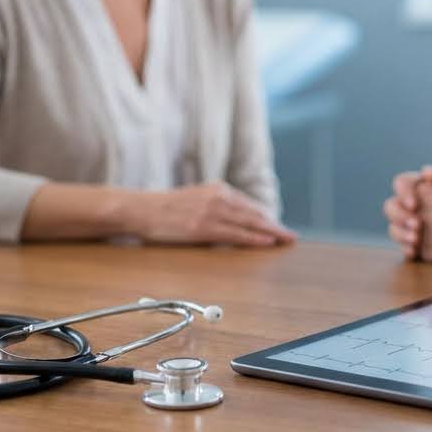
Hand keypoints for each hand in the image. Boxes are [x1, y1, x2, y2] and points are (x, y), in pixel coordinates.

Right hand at [133, 182, 296, 246]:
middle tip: (291, 236)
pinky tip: (266, 242)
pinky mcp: (203, 227)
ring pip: (249, 223)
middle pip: (254, 213)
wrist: (140, 208)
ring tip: (285, 240)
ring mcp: (211, 211)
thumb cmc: (164, 208)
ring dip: (270, 232)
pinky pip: (235, 234)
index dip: (266, 218)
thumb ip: (214, 207)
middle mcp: (218, 196)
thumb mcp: (194, 200)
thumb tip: (233, 223)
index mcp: (217, 189)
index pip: (248, 205)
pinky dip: (253, 238)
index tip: (278, 227)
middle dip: (274, 226)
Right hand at [384, 162, 431, 260]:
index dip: (403, 192)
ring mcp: (420, 227)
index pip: (402, 182)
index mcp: (429, 187)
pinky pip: (405, 247)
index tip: (415, 204)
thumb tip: (426, 172)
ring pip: (394, 227)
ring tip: (416, 240)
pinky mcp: (425, 248)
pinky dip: (404, 249)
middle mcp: (420, 207)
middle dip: (398, 215)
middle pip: (392, 206)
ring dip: (398, 233)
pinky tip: (414, 251)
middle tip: (417, 225)